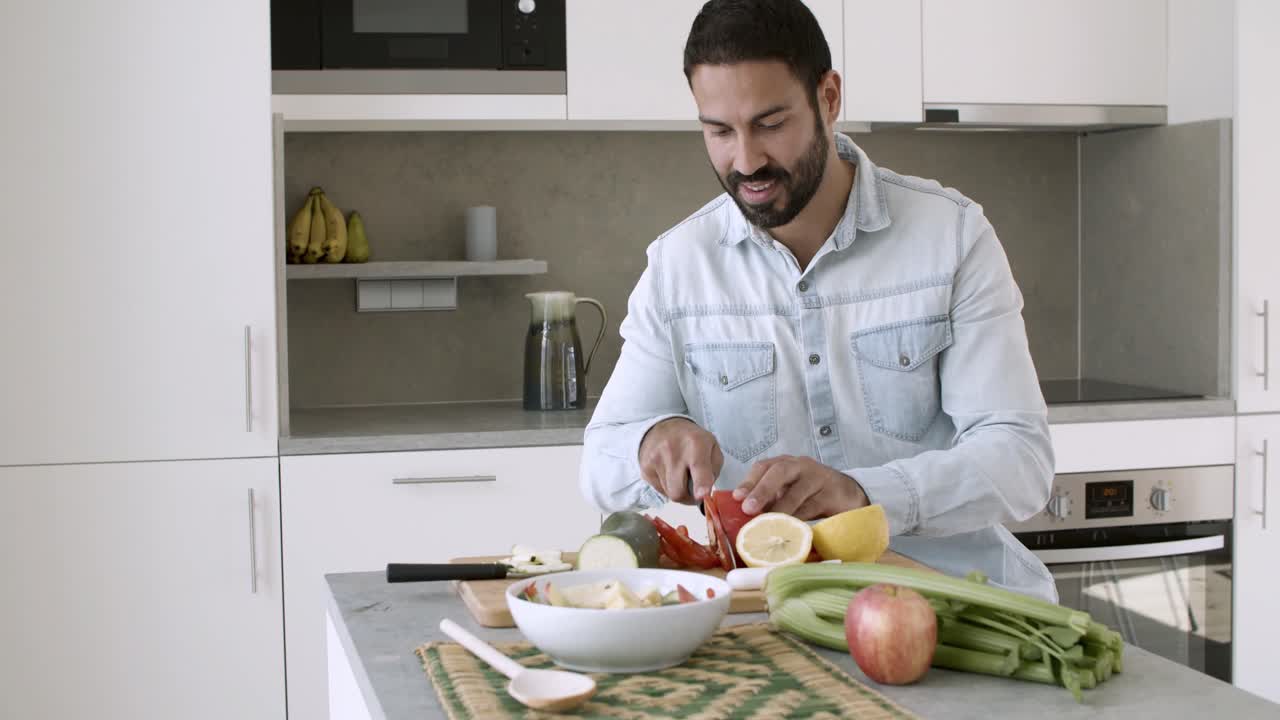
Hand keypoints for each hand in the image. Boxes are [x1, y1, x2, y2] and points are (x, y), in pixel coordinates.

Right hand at [638, 418, 723, 503]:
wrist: (663, 427)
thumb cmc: (692, 440)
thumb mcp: (712, 447)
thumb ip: (714, 470)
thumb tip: (704, 492)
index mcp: (696, 443)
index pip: (698, 465)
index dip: (701, 484)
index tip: (702, 494)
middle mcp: (673, 450)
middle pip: (679, 491)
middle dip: (689, 497)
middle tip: (694, 489)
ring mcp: (656, 459)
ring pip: (669, 493)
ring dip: (678, 491)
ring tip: (681, 475)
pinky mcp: (645, 468)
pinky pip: (659, 490)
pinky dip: (667, 487)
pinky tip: (670, 473)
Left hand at [733, 455, 867, 520]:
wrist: (846, 494)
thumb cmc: (809, 494)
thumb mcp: (787, 493)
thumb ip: (768, 500)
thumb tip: (742, 517)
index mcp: (784, 464)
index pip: (763, 467)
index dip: (749, 481)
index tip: (737, 497)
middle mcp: (799, 466)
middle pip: (779, 471)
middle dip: (762, 489)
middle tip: (749, 508)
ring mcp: (817, 477)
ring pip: (797, 490)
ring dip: (781, 508)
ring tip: (768, 523)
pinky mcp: (832, 492)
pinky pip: (813, 505)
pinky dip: (800, 517)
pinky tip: (790, 528)